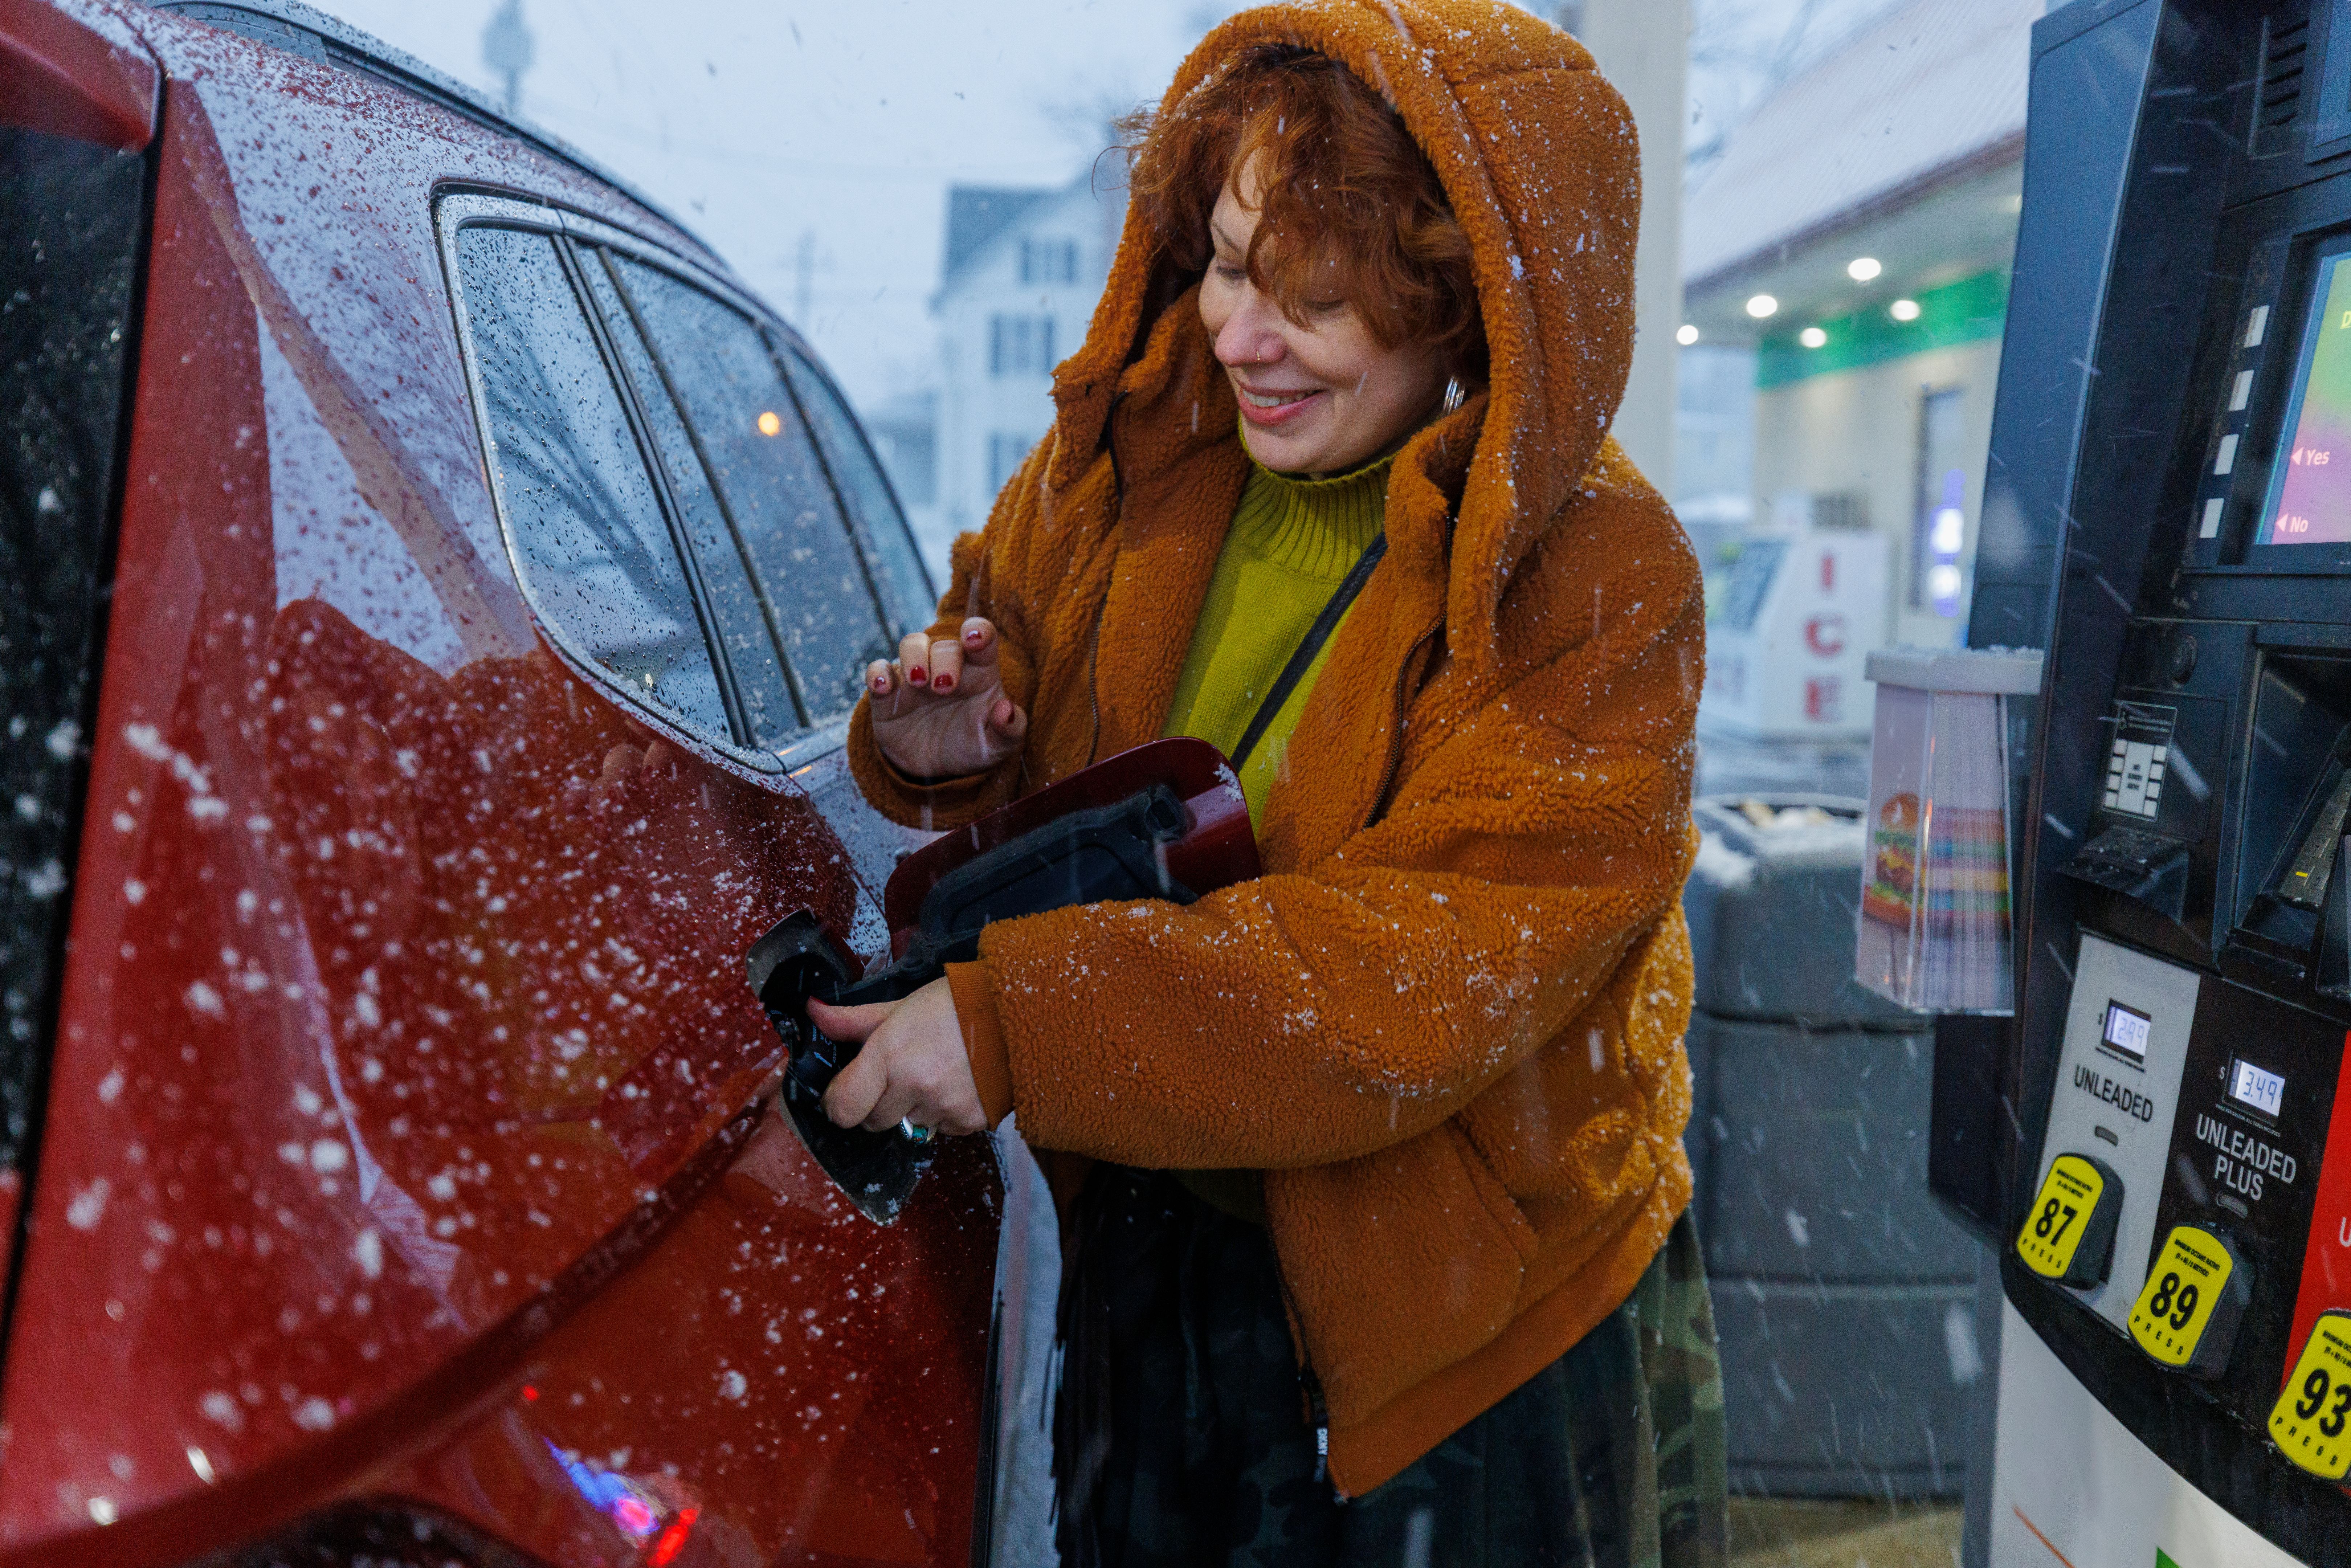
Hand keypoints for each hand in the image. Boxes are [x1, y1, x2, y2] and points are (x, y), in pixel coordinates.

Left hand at [809, 977, 989, 1135]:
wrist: (1017, 1013)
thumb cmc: (953, 1004)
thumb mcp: (900, 1006)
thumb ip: (852, 1020)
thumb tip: (812, 1013)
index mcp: (889, 1054)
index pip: (843, 1107)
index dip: (838, 1102)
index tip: (846, 1091)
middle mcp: (914, 1086)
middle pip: (873, 1122)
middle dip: (877, 1104)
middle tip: (897, 1076)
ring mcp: (944, 1107)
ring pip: (909, 1126)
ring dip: (913, 1108)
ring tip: (934, 1074)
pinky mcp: (971, 1121)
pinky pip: (942, 1130)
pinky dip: (943, 1115)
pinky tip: (956, 1085)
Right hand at [868, 618, 1027, 778]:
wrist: (937, 769)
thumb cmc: (972, 745)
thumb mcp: (998, 747)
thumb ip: (1010, 731)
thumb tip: (1006, 711)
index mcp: (979, 672)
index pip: (981, 639)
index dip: (978, 631)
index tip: (974, 638)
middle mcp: (947, 666)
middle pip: (944, 645)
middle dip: (944, 661)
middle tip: (944, 688)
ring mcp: (916, 676)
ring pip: (911, 645)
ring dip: (914, 657)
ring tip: (918, 681)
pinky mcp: (888, 693)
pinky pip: (878, 670)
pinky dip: (877, 673)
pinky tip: (881, 685)